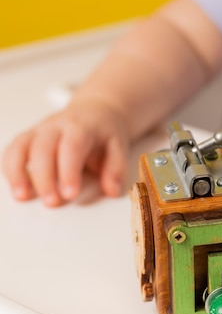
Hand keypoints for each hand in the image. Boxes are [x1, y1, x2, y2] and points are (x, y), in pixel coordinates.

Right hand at [2, 97, 129, 206]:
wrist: (95, 110)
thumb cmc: (104, 132)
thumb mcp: (118, 146)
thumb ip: (116, 169)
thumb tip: (111, 190)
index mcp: (81, 127)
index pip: (72, 147)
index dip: (69, 171)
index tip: (70, 194)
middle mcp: (56, 126)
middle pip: (43, 148)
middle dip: (44, 177)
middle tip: (52, 202)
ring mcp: (40, 130)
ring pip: (21, 146)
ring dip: (18, 172)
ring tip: (22, 197)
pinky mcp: (29, 137)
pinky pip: (13, 149)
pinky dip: (10, 168)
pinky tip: (17, 188)